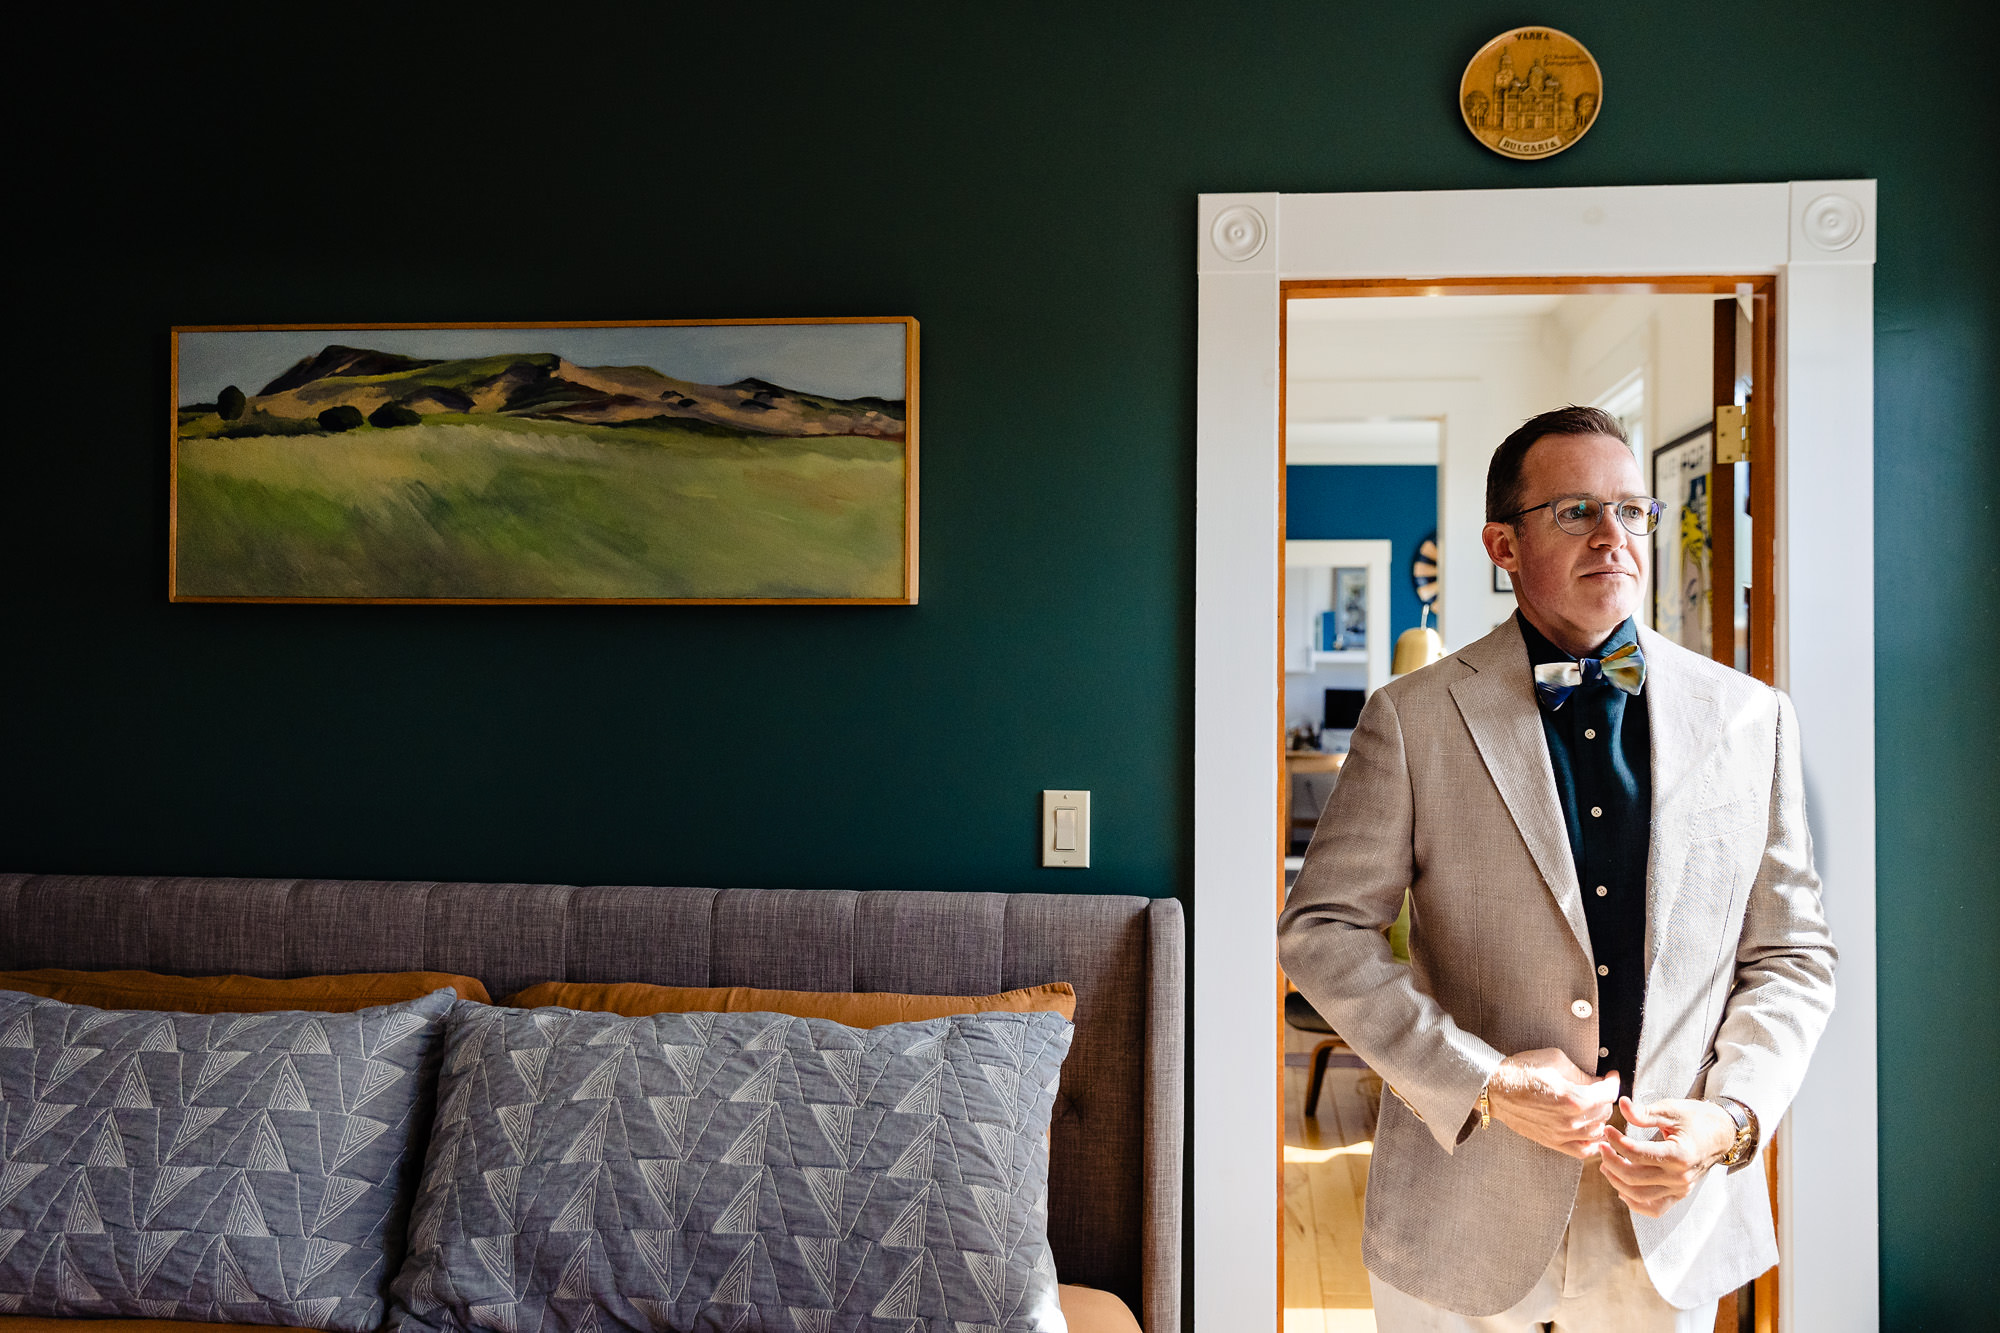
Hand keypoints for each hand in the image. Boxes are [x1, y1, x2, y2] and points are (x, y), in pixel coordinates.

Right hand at [1485, 1048, 1619, 1157]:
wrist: (1495, 1088)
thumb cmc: (1522, 1070)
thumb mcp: (1555, 1060)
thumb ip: (1581, 1074)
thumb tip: (1597, 1082)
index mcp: (1574, 1097)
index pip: (1609, 1094)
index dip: (1613, 1082)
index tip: (1611, 1076)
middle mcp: (1571, 1120)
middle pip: (1605, 1112)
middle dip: (1605, 1098)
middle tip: (1599, 1088)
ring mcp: (1562, 1134)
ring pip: (1597, 1131)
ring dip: (1599, 1117)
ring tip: (1593, 1106)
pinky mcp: (1553, 1142)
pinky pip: (1583, 1150)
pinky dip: (1592, 1142)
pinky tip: (1589, 1130)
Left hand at [1590, 1095, 1738, 1217]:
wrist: (1721, 1133)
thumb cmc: (1696, 1119)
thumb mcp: (1670, 1109)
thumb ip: (1645, 1112)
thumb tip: (1622, 1105)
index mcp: (1679, 1154)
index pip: (1637, 1154)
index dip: (1616, 1142)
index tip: (1607, 1131)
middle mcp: (1680, 1176)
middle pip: (1634, 1177)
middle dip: (1611, 1161)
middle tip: (1602, 1146)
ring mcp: (1680, 1188)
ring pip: (1640, 1195)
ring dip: (1617, 1181)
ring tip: (1606, 1164)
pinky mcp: (1679, 1194)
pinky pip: (1654, 1208)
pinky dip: (1635, 1203)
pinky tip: (1622, 1189)